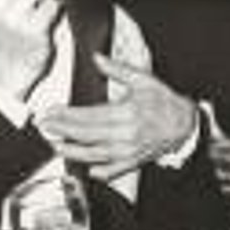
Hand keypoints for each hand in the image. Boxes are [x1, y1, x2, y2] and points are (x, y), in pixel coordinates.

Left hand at [37, 54, 197, 181]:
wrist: (185, 124)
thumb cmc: (164, 101)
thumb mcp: (143, 80)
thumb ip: (117, 69)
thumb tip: (96, 58)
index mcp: (128, 112)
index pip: (88, 115)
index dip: (66, 114)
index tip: (51, 111)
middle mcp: (126, 134)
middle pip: (85, 135)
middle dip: (61, 130)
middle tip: (44, 126)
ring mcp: (128, 151)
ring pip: (93, 155)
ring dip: (71, 151)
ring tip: (55, 144)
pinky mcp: (132, 162)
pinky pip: (110, 171)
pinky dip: (95, 170)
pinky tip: (83, 166)